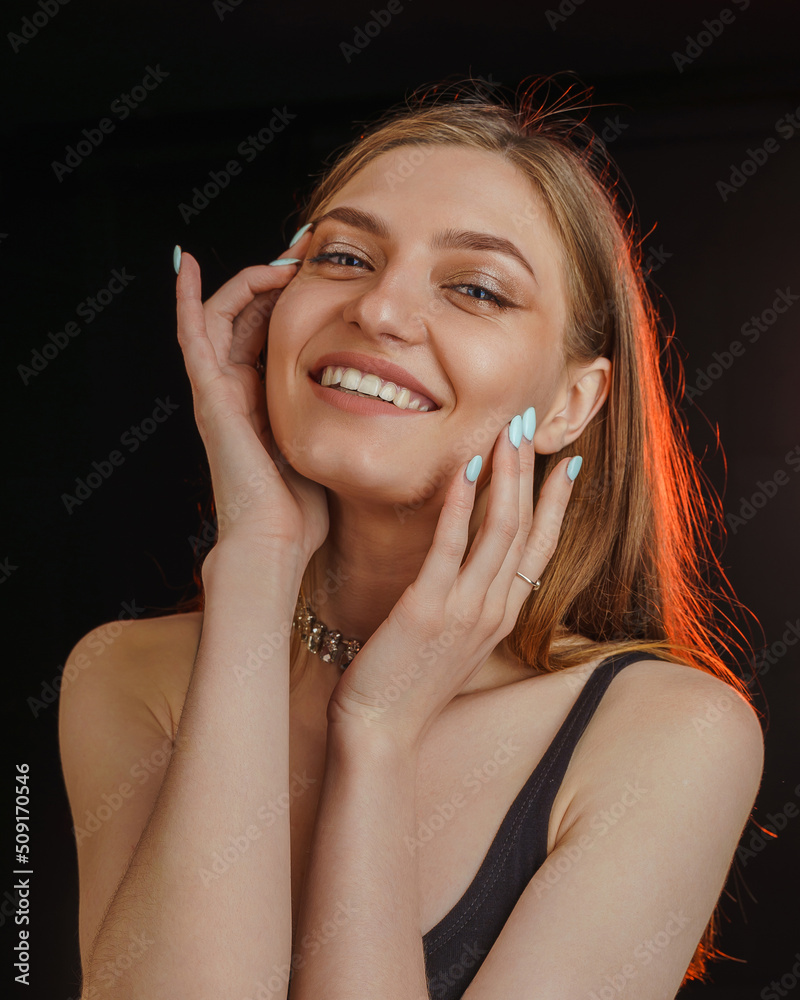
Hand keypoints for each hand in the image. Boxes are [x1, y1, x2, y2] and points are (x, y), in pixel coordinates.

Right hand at [175, 229, 327, 562]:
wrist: (275, 540)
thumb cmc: (302, 509)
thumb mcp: (326, 448)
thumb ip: (335, 420)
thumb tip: (378, 399)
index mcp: (262, 402)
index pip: (269, 334)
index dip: (290, 300)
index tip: (325, 274)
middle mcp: (236, 391)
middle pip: (245, 318)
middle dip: (273, 281)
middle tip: (306, 254)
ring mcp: (218, 391)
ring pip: (220, 316)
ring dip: (249, 281)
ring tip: (281, 259)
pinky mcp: (209, 395)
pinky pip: (190, 334)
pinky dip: (184, 297)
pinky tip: (186, 262)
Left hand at [327, 413, 579, 749]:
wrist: (382, 731)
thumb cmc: (409, 683)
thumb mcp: (451, 639)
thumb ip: (467, 598)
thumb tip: (467, 564)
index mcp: (503, 615)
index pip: (541, 547)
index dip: (557, 503)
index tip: (568, 463)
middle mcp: (495, 609)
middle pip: (525, 527)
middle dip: (530, 471)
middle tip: (530, 423)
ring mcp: (467, 609)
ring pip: (499, 530)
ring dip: (506, 476)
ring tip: (508, 431)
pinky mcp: (430, 608)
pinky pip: (451, 548)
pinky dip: (462, 505)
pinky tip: (466, 470)